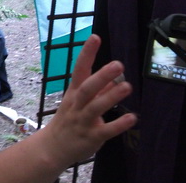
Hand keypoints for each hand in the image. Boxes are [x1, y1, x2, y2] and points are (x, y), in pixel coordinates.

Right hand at [40, 35, 136, 164]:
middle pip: (87, 87)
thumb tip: (114, 78)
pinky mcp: (91, 137)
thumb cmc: (69, 121)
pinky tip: (132, 118)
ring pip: (95, 107)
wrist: (52, 148)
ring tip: (127, 86)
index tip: (95, 37)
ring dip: (111, 96)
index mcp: (73, 92)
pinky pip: (106, 130)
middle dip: (101, 75)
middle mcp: (77, 104)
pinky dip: (119, 124)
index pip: (79, 69)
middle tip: (118, 64)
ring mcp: (83, 121)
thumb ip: (98, 91)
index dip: (87, 53)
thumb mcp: (78, 102)